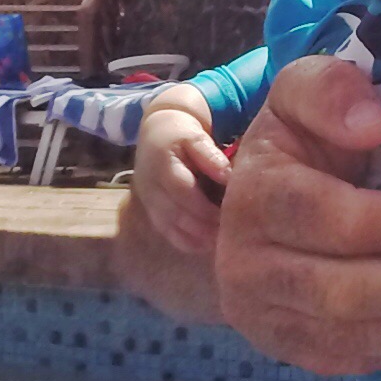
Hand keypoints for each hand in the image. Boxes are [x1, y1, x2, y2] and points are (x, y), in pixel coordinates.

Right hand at [131, 102, 232, 259]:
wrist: (154, 136)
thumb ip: (209, 155)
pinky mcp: (152, 213)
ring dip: (197, 238)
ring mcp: (149, 203)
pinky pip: (168, 234)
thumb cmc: (180, 135)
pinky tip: (208, 245)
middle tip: (230, 233)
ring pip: (171, 228)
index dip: (205, 206)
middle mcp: (151, 187)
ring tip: (222, 241)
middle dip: (204, 227)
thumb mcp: (194, 136)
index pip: (182, 190)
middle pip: (176, 214)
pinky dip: (188, 242)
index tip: (228, 214)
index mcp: (161, 165)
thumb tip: (228, 175)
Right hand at [213, 54, 380, 378]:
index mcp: (255, 198)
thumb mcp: (303, 93)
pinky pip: (348, 359)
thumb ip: (329, 90)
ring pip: (348, 334)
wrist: (261, 199)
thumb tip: (370, 125)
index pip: (334, 220)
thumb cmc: (301, 141)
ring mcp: (260, 315)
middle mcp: (244, 266)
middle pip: (342, 290)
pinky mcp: (284, 347)